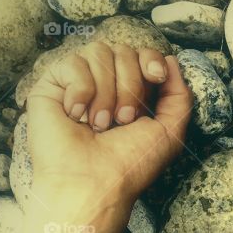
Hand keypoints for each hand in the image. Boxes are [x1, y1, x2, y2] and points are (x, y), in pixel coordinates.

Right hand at [24, 41, 193, 211]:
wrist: (93, 181)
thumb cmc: (131, 164)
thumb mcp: (170, 132)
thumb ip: (180, 97)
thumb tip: (172, 61)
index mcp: (132, 93)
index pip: (141, 53)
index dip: (150, 59)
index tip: (156, 78)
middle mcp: (105, 84)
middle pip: (123, 50)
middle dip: (130, 87)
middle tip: (123, 121)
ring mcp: (78, 82)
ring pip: (99, 52)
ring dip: (107, 93)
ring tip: (100, 125)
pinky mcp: (52, 84)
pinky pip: (73, 62)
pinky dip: (81, 92)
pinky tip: (76, 116)